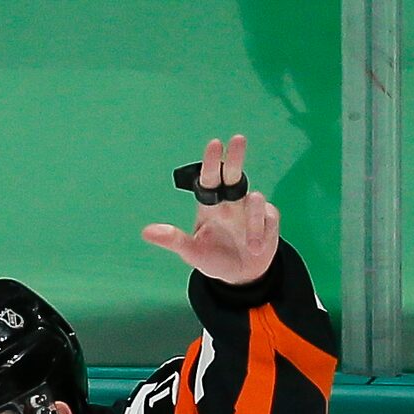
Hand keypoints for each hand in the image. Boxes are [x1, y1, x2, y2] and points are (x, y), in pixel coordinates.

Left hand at [142, 134, 279, 285]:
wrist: (240, 275)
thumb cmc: (214, 258)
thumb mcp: (191, 253)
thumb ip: (173, 240)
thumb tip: (146, 232)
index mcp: (210, 206)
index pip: (210, 180)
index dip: (211, 163)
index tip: (214, 144)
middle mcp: (231, 202)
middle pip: (234, 174)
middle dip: (235, 157)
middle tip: (237, 139)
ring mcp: (250, 209)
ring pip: (255, 199)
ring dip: (253, 221)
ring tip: (251, 247)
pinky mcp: (268, 219)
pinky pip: (267, 219)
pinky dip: (262, 233)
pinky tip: (256, 248)